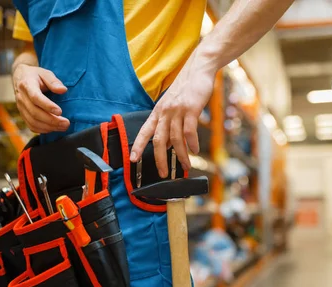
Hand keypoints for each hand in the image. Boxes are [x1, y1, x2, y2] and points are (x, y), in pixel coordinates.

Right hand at [13, 65, 69, 132]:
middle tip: (66, 123)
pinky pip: (31, 126)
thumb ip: (54, 81)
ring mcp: (21, 108)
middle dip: (52, 120)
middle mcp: (22, 98)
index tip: (60, 111)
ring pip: (33, 122)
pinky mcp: (23, 115)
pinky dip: (43, 130)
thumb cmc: (36, 75)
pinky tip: (53, 129)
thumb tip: (63, 90)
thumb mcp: (45, 73)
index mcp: (27, 85)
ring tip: (63, 127)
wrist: (20, 77)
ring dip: (49, 127)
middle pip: (35, 113)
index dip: (47, 106)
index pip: (35, 97)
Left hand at [130, 55, 215, 177]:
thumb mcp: (173, 106)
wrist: (199, 68)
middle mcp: (165, 112)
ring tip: (185, 166)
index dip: (138, 146)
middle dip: (160, 159)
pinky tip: (195, 150)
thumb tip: (169, 145)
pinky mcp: (191, 108)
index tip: (133, 159)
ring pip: (176, 139)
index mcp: (158, 112)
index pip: (144, 131)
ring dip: (180, 155)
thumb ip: (170, 124)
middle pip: (159, 140)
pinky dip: (192, 143)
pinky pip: (189, 131)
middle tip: (163, 173)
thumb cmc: (187, 88)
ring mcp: (177, 110)